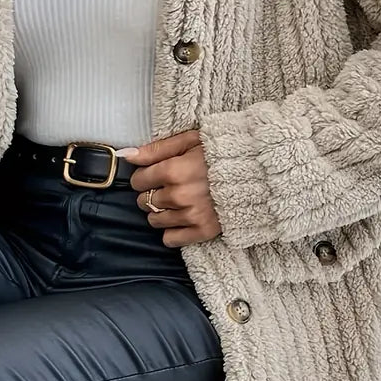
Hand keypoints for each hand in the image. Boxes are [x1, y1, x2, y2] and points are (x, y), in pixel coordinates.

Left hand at [120, 130, 221, 247]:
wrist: (255, 171)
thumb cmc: (219, 152)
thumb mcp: (188, 141)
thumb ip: (155, 149)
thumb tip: (125, 156)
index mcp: (173, 171)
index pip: (138, 181)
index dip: (145, 176)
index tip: (158, 174)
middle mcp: (179, 195)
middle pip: (144, 202)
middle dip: (153, 194)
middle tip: (171, 186)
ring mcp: (191, 215)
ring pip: (154, 221)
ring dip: (161, 212)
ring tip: (178, 201)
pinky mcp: (203, 230)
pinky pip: (170, 239)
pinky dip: (172, 231)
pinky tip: (182, 218)